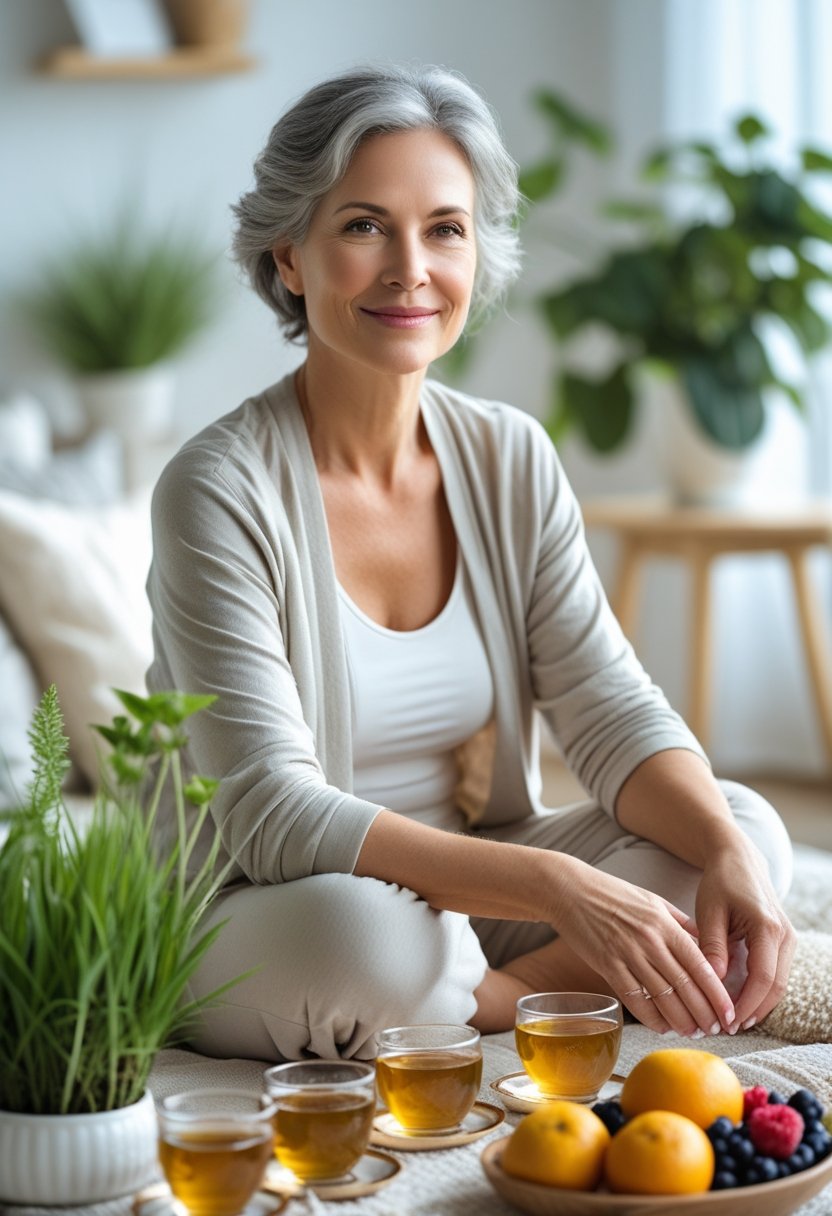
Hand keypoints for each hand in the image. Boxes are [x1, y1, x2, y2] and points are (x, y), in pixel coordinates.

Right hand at [552, 857, 735, 1036]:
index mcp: (664, 924)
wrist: (571, 891)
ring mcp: (628, 955)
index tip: (729, 1012)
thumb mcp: (653, 901)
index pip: (700, 965)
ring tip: (693, 1032)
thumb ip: (681, 923)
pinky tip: (662, 1027)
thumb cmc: (614, 894)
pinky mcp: (607, 966)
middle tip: (717, 1029)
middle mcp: (649, 941)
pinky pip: (634, 999)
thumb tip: (706, 944)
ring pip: (662, 996)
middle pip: (685, 985)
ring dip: (681, 1020)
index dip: (718, 993)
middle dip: (705, 1013)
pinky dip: (650, 1017)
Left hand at [694, 840, 795, 1031]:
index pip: (763, 978)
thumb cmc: (720, 882)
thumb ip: (712, 946)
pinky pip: (776, 973)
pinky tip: (740, 1001)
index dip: (746, 1004)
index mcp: (767, 927)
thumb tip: (714, 982)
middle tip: (727, 1027)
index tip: (726, 1021)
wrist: (738, 858)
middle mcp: (785, 935)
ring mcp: (788, 938)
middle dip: (753, 1011)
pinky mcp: (784, 941)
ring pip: (779, 984)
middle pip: (776, 987)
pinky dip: (761, 991)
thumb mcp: (709, 911)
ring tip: (731, 1019)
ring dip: (758, 1004)